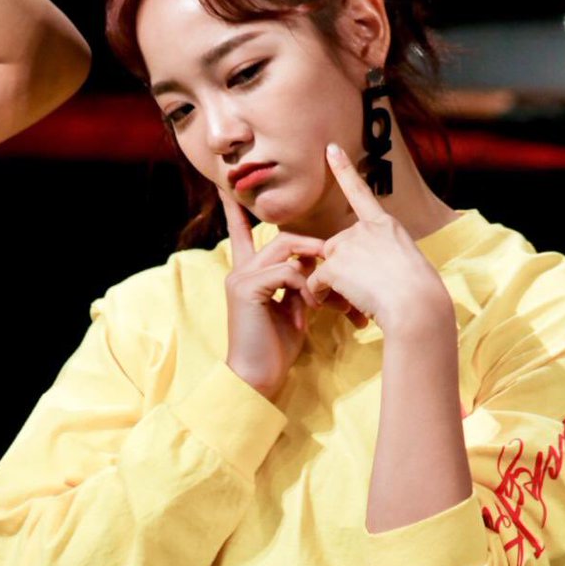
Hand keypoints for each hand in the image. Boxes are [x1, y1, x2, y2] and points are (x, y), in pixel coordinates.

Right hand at [220, 191, 323, 399]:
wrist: (258, 377)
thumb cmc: (277, 347)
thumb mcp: (292, 309)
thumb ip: (300, 284)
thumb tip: (320, 267)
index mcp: (249, 274)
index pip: (241, 234)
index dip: (235, 211)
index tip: (227, 188)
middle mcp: (241, 270)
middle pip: (286, 239)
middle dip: (316, 252)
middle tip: (337, 273)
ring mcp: (241, 278)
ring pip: (287, 251)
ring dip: (314, 272)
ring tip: (322, 301)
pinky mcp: (246, 288)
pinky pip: (287, 272)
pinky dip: (304, 289)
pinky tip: (306, 312)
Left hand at [305, 144, 453, 338]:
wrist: (417, 305)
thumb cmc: (419, 295)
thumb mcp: (406, 263)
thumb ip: (381, 255)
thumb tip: (354, 269)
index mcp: (386, 225)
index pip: (361, 192)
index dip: (344, 170)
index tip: (330, 148)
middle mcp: (365, 229)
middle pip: (336, 247)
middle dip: (341, 269)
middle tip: (365, 291)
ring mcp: (349, 244)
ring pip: (326, 266)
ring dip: (334, 284)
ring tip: (360, 299)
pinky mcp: (335, 264)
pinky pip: (316, 283)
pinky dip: (322, 296)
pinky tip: (343, 305)